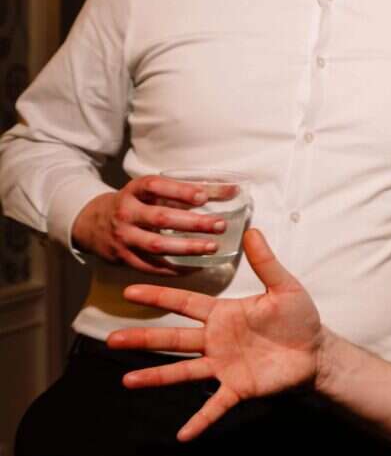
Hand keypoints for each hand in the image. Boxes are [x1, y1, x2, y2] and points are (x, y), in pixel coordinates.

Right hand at [71, 176, 228, 274]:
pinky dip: (174, 269)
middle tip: (220, 225)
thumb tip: (234, 190)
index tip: (203, 196)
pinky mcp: (124, 258)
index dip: (179, 191)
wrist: (92, 224)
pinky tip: (196, 267)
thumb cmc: (135, 204)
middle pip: (160, 218)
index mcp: (133, 191)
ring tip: (212, 247)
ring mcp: (123, 237)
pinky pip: (151, 266)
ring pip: (156, 245)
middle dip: (192, 222)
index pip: (155, 186)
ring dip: (187, 248)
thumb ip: (189, 191)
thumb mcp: (153, 192)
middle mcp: (125, 213)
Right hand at [108, 230, 323, 440]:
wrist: (317, 351)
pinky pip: (215, 406)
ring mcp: (224, 366)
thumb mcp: (284, 287)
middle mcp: (216, 341)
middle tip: (111, 338)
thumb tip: (253, 229)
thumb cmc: (299, 318)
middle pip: (173, 339)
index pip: (184, 304)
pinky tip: (183, 435)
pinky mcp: (238, 388)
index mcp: (223, 315)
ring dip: (156, 377)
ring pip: (184, 371)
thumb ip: (266, 262)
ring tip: (127, 381)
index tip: (129, 292)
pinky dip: (200, 420)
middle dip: (143, 339)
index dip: (158, 298)